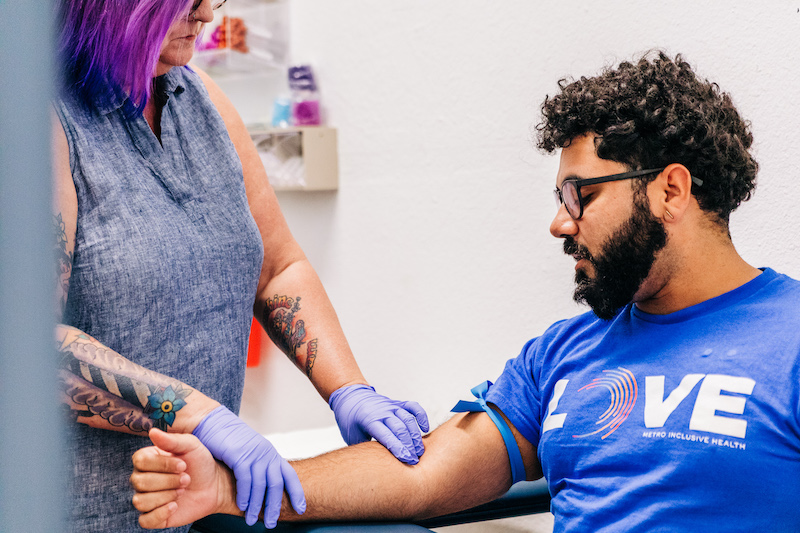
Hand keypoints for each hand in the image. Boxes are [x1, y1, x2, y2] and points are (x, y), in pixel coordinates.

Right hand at [130, 429, 229, 528]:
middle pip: (140, 482)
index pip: (140, 461)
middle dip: (168, 481)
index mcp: (148, 459)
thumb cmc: (201, 463)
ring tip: (182, 490)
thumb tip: (152, 432)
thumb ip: (172, 440)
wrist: (214, 485)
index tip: (183, 464)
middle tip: (186, 479)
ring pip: (140, 501)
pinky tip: (174, 506)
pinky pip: (144, 520)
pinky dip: (160, 514)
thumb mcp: (191, 446)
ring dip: (166, 496)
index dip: (162, 464)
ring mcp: (147, 498)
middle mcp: (142, 478)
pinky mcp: (153, 516)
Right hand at [192, 406, 305, 526]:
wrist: (213, 422)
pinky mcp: (239, 455)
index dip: (297, 492)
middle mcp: (266, 454)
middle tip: (271, 523)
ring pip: (260, 485)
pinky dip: (244, 495)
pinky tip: (241, 506)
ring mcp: (254, 453)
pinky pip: (245, 480)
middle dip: (274, 506)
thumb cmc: (230, 440)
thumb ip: (259, 467)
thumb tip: (264, 488)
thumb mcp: (251, 452)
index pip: (290, 475)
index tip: (301, 509)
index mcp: (271, 454)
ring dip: (255, 506)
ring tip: (250, 520)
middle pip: (276, 484)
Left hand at [329, 385, 429, 463]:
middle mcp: (382, 411)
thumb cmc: (350, 419)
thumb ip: (364, 448)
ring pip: (408, 419)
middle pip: (400, 428)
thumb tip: (375, 466)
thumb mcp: (351, 436)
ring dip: (415, 435)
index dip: (398, 448)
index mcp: (369, 420)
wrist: (350, 396)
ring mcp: (391, 406)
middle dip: (409, 445)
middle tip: (415, 460)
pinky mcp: (398, 403)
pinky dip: (421, 416)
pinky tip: (425, 428)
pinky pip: (413, 406)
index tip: (407, 460)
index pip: (386, 435)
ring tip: (419, 450)